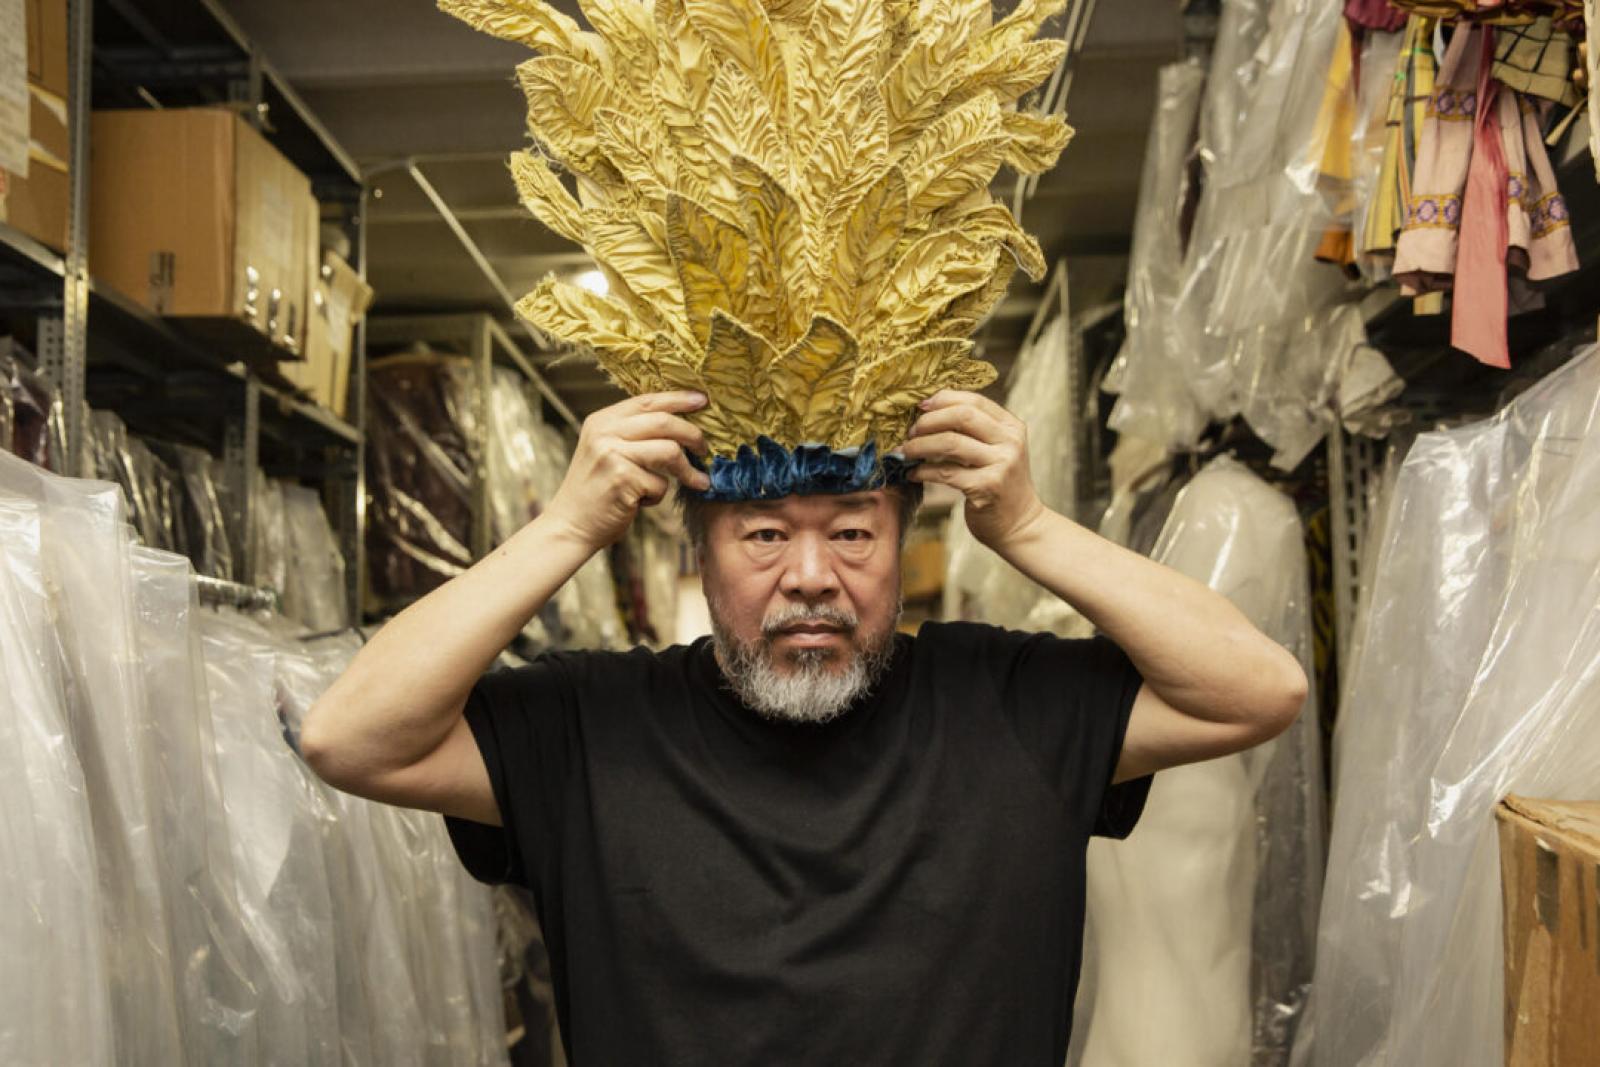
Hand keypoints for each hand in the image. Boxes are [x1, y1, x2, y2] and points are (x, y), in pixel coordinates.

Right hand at [542, 391, 710, 550]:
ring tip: (697, 481)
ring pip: (670, 451)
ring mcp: (611, 455)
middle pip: (664, 422)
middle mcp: (604, 432)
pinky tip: (641, 502)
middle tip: (706, 449)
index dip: (678, 399)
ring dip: (688, 470)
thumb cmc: (596, 490)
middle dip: (693, 435)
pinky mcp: (622, 480)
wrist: (570, 525)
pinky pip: (660, 484)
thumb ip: (632, 434)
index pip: (647, 400)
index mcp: (601, 420)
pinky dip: (657, 495)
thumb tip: (680, 423)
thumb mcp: (605, 451)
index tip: (703, 400)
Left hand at [901, 390, 1044, 550]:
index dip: (943, 399)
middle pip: (962, 416)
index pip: (974, 401)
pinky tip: (912, 474)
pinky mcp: (987, 488)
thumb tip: (928, 412)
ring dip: (920, 446)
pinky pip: (946, 473)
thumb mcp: (996, 450)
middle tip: (910, 432)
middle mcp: (1010, 442)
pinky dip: (923, 471)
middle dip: (929, 421)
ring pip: (950, 443)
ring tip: (905, 452)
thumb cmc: (999, 484)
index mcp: (1012, 427)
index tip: (920, 406)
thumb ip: (974, 431)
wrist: (1020, 523)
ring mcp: (1001, 465)